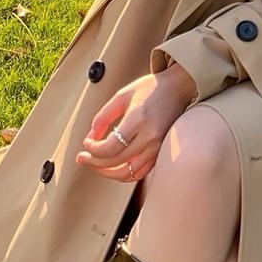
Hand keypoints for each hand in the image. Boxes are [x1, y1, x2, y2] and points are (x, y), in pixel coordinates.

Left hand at [75, 67, 195, 182]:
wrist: (178, 88)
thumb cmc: (150, 88)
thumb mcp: (122, 95)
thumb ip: (103, 116)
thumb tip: (91, 137)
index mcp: (138, 119)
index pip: (109, 147)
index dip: (93, 150)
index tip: (86, 143)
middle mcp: (150, 137)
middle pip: (116, 162)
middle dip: (94, 162)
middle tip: (82, 157)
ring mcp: (158, 147)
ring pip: (128, 173)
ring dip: (108, 173)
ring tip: (96, 165)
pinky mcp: (161, 153)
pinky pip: (140, 172)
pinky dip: (124, 173)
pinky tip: (113, 166)